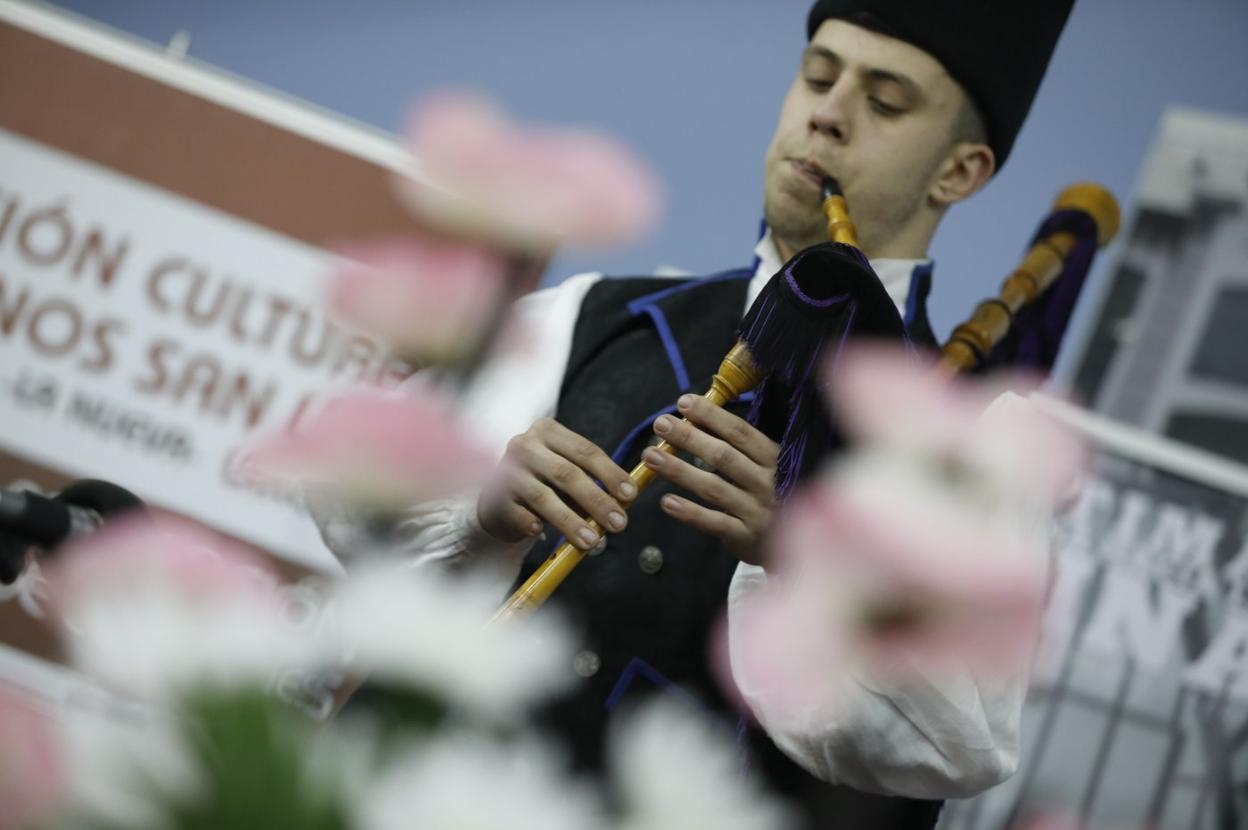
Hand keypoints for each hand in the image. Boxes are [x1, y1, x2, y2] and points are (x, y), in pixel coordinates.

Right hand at [478, 417, 636, 548]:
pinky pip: (517, 513)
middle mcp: (524, 446)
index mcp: (548, 432)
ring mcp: (505, 471)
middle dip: (596, 500)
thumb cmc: (542, 482)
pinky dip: (531, 523)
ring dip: (570, 521)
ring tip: (592, 540)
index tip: (630, 494)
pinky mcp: (493, 497)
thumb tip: (623, 502)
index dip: (610, 473)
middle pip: (566, 473)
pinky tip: (542, 532)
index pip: (585, 450)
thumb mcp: (566, 473)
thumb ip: (591, 483)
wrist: (498, 496)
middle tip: (619, 523)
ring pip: (542, 496)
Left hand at [641, 394, 778, 564]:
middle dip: (689, 437)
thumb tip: (696, 417)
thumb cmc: (772, 494)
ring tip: (650, 456)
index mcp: (774, 458)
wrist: (797, 544)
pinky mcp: (746, 536)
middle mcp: (768, 483)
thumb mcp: (767, 466)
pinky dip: (689, 512)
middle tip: (660, 424)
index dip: (711, 416)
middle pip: (723, 456)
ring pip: (713, 488)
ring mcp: (757, 511)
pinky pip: (714, 522)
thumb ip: (739, 447)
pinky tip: (666, 501)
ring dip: (679, 470)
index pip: (740, 432)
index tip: (684, 402)